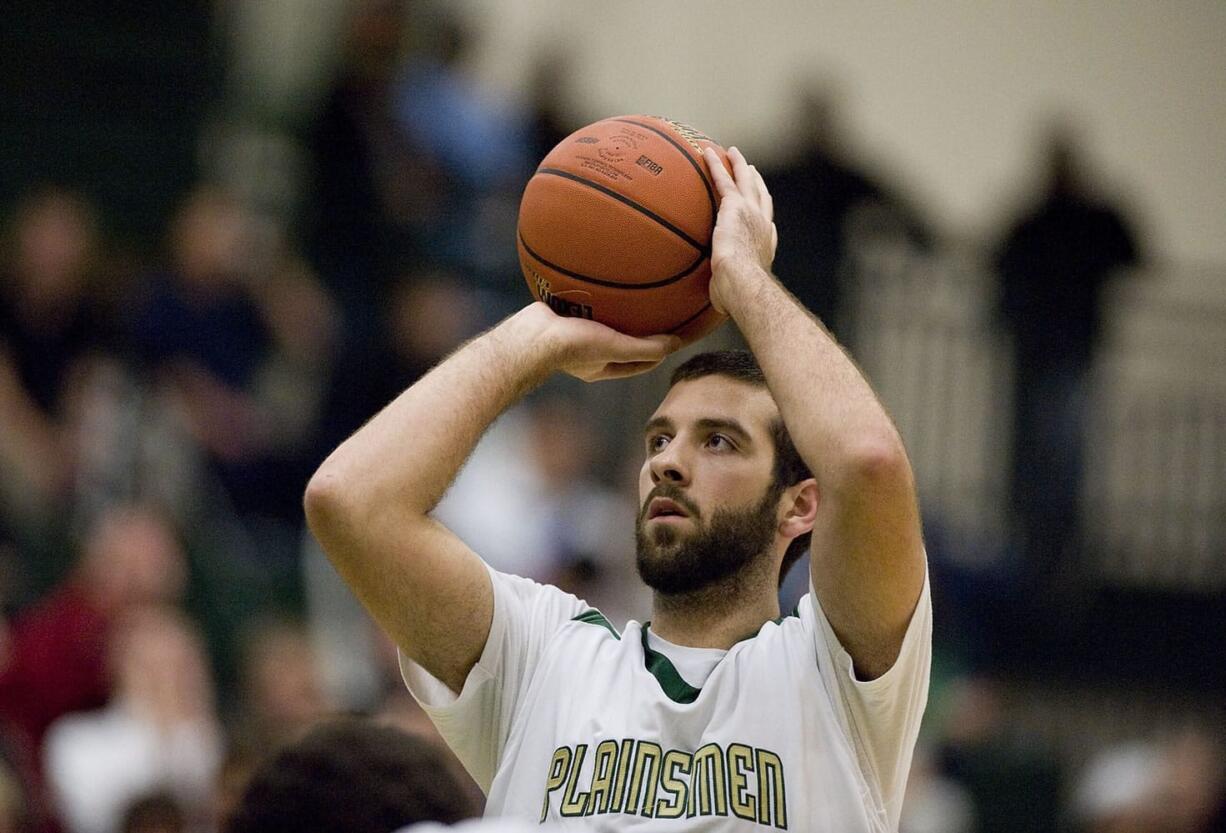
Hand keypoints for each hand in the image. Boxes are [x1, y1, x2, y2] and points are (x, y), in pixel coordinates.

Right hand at [520, 303, 679, 382]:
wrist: (530, 334)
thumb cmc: (571, 347)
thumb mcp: (615, 348)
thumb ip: (645, 348)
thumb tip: (676, 344)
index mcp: (601, 367)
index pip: (638, 363)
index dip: (658, 353)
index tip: (675, 338)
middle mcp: (589, 353)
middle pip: (621, 342)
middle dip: (639, 331)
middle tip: (657, 313)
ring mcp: (574, 334)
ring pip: (604, 322)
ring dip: (617, 310)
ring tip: (633, 292)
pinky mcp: (563, 316)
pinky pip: (585, 304)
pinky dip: (597, 295)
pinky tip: (606, 278)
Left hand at [702, 146, 776, 313]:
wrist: (743, 283)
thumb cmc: (738, 297)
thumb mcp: (733, 294)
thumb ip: (725, 292)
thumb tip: (718, 303)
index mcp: (765, 244)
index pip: (765, 223)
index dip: (763, 211)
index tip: (759, 205)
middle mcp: (762, 224)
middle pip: (761, 195)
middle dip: (755, 181)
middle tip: (750, 169)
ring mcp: (751, 212)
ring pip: (745, 181)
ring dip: (738, 165)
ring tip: (731, 152)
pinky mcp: (734, 207)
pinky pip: (722, 180)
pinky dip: (715, 165)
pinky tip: (706, 153)